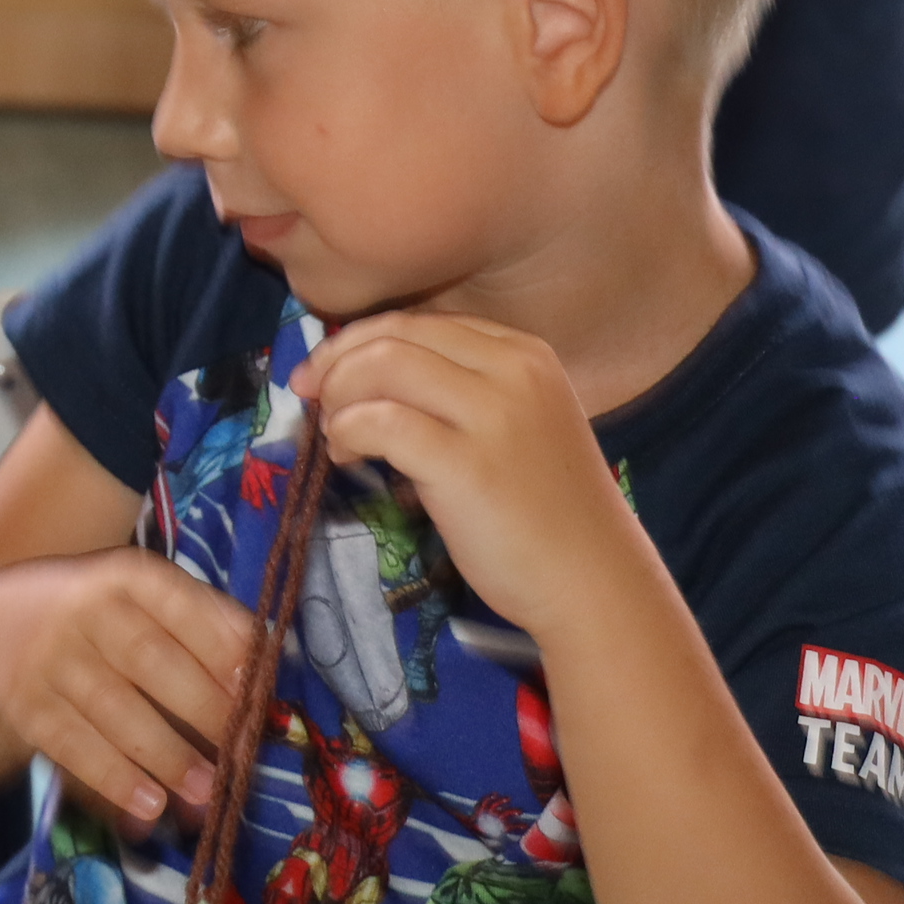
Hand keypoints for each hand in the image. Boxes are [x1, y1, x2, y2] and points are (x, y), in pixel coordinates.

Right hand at [0, 546, 268, 833]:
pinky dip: (114, 778)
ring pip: (115, 710)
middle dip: (203, 710)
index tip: (258, 688)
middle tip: (242, 754)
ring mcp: (49, 657)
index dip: (222, 645)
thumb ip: (202, 623)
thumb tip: (274, 661)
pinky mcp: (25, 705)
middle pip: (151, 660)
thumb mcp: (139, 599)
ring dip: (167, 756)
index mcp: (125, 575)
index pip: (180, 604)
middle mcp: (83, 607)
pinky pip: (74, 746)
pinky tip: (150, 806)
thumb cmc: (94, 619)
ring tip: (208, 792)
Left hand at [294, 312, 652, 644]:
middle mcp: (512, 369)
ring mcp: (492, 414)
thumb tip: (364, 373)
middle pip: (394, 336)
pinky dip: (347, 433)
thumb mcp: (516, 423)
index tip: (325, 371)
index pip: (419, 321)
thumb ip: (459, 390)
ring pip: (381, 367)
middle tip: (310, 397)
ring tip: (337, 438)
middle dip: (336, 362)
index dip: (359, 341)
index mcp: (523, 352)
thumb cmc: (548, 511)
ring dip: (340, 399)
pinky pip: (380, 423)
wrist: (594, 581)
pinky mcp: (467, 464)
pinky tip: (347, 458)